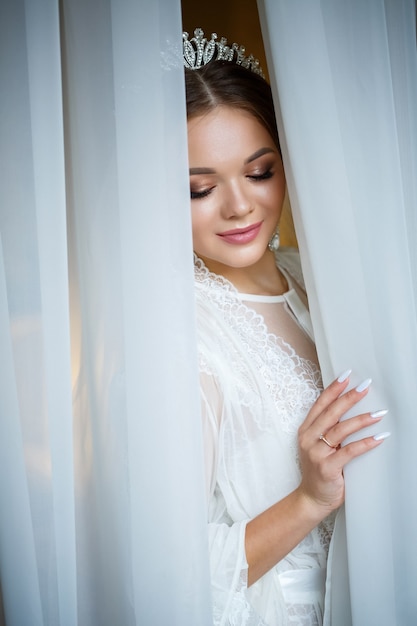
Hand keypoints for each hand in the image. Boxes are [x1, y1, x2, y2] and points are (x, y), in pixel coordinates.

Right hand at [297, 371, 388, 515]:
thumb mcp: (318, 445)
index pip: (320, 404)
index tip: (346, 376)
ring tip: (378, 412)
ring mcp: (316, 453)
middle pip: (331, 413)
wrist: (311, 498)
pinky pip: (349, 452)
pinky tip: (378, 437)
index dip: (333, 389)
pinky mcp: (327, 468)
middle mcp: (308, 439)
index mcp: (306, 430)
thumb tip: (351, 410)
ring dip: (361, 419)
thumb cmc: (319, 470)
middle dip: (349, 398)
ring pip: (340, 430)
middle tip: (365, 386)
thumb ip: (329, 429)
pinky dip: (365, 443)